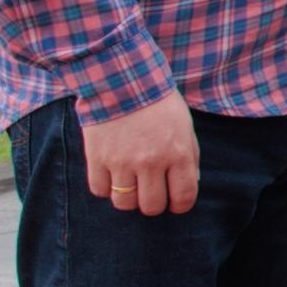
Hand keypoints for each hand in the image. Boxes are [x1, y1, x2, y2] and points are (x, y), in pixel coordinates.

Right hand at [81, 94, 198, 215]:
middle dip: (154, 203)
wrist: (121, 79)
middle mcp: (151, 161)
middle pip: (151, 206)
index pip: (183, 198)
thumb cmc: (158, 103)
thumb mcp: (184, 127)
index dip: (180, 205)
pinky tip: (111, 175)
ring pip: (124, 203)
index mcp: (178, 153)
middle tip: (151, 192)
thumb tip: (189, 185)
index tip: (175, 202)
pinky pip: (99, 190)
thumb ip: (189, 157)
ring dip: (128, 198)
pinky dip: (105, 188)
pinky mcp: (97, 158)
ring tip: (130, 183)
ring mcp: (121, 161)